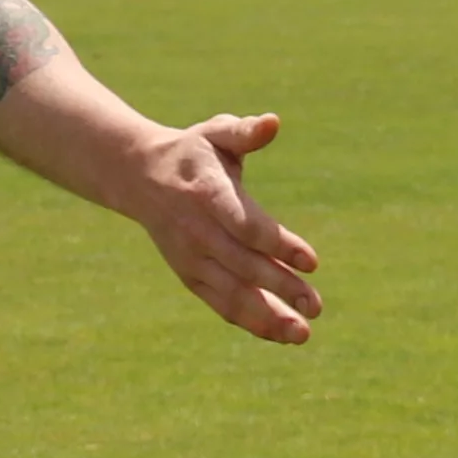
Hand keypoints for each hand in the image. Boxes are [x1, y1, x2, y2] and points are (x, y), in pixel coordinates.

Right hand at [136, 112, 322, 344]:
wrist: (140, 176)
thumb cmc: (193, 152)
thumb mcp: (215, 133)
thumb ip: (245, 132)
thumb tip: (273, 122)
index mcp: (207, 194)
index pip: (246, 226)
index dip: (280, 245)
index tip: (313, 263)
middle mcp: (197, 232)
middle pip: (243, 265)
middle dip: (281, 288)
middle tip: (317, 306)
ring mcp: (191, 258)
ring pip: (231, 294)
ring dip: (267, 316)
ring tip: (303, 333)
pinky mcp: (190, 276)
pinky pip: (220, 304)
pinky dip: (250, 321)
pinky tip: (281, 334)